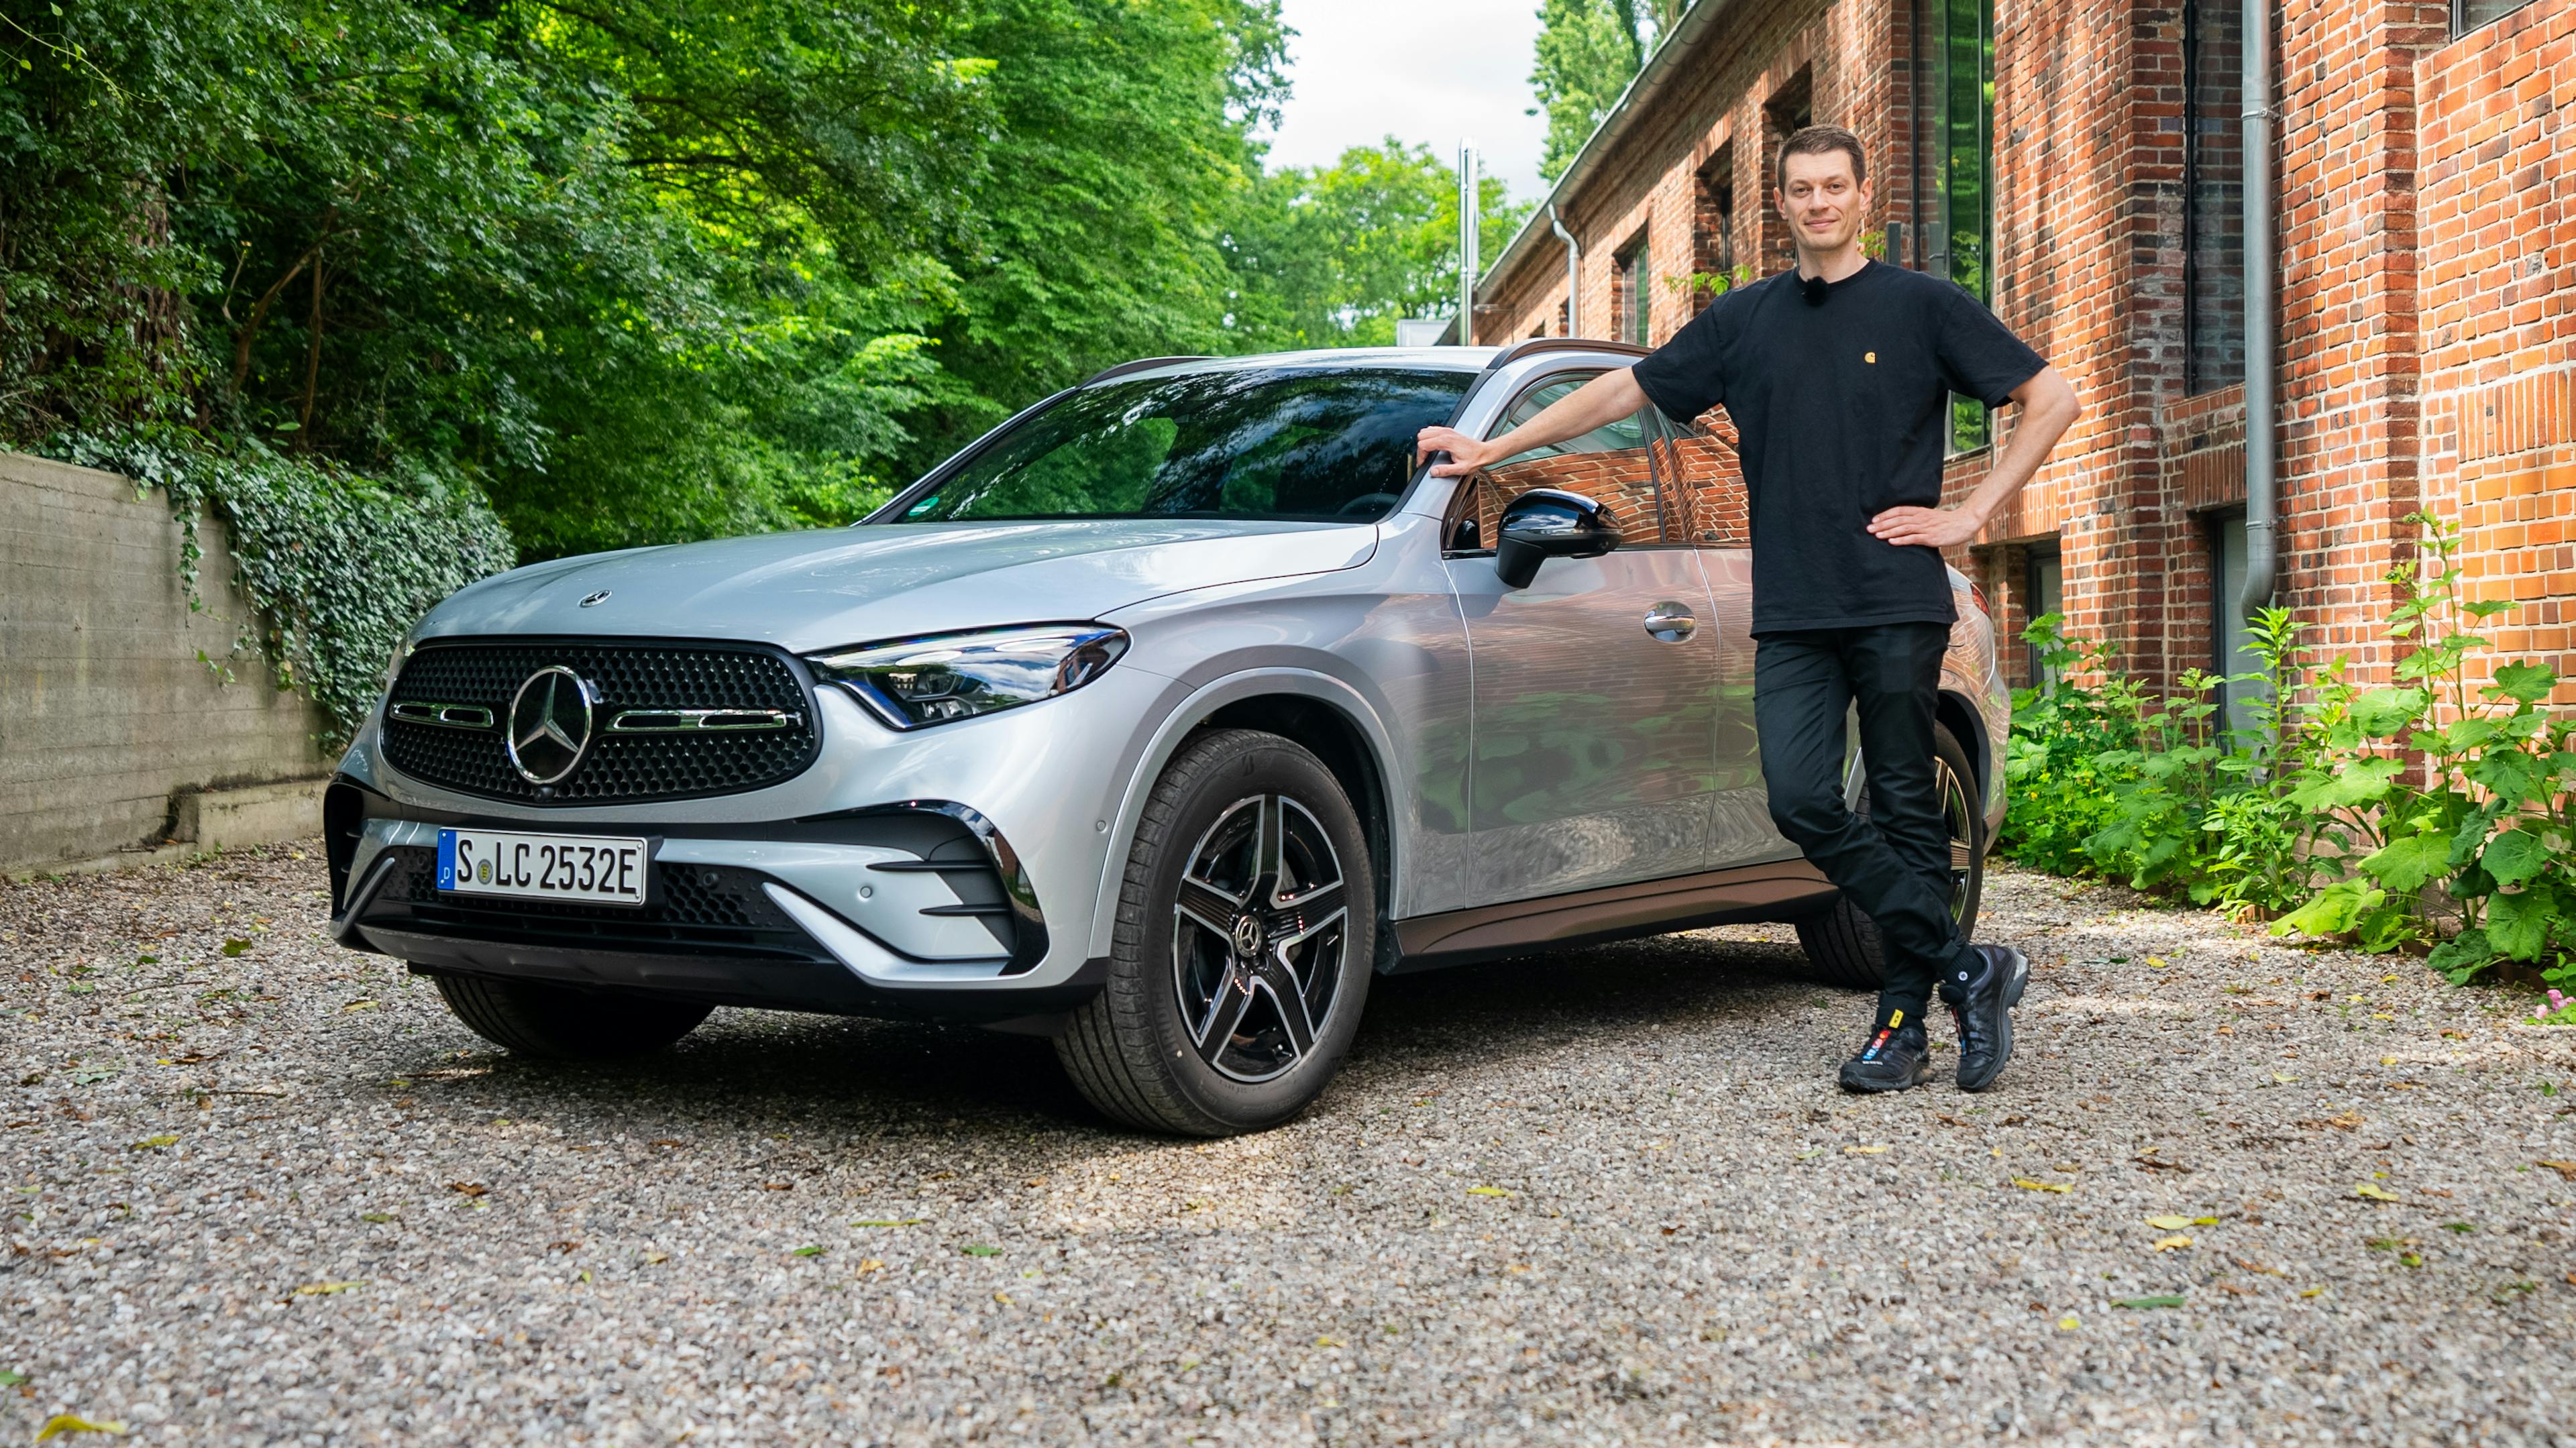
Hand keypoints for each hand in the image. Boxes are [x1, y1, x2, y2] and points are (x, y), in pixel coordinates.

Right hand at [1414, 425, 1492, 476]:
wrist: (1485, 452)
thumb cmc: (1475, 459)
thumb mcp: (1461, 469)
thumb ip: (1445, 470)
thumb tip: (1433, 472)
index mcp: (1446, 441)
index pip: (1423, 444)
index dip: (1420, 455)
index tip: (1423, 463)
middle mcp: (1446, 433)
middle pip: (1422, 435)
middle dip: (1420, 448)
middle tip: (1425, 459)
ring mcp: (1447, 430)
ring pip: (1426, 431)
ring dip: (1424, 441)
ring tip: (1428, 453)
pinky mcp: (1449, 431)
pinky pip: (1433, 429)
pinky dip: (1429, 436)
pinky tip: (1433, 445)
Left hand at [1867, 504, 1985, 549]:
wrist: (1964, 523)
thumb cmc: (1947, 522)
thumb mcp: (1930, 516)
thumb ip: (1917, 518)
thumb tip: (1903, 523)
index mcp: (1920, 511)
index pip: (1899, 511)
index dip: (1885, 515)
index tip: (1874, 520)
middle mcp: (1921, 517)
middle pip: (1898, 519)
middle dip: (1882, 524)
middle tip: (1869, 529)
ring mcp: (1926, 527)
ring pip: (1903, 528)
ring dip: (1888, 532)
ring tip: (1876, 535)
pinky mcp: (1931, 537)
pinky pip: (1914, 538)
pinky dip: (1901, 540)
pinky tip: (1891, 542)